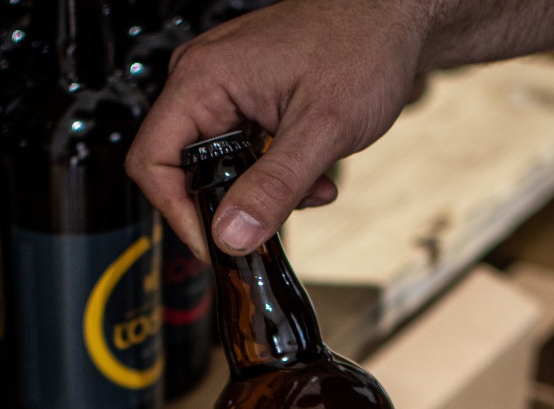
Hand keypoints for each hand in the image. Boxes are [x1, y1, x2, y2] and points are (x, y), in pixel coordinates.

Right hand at [127, 0, 427, 256]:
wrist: (399, 15)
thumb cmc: (366, 42)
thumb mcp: (323, 127)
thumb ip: (274, 187)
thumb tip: (231, 235)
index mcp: (202, 78)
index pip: (154, 161)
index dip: (178, 211)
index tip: (214, 242)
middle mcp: (201, 78)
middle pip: (181, 164)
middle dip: (230, 201)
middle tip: (267, 222)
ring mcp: (222, 85)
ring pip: (216, 160)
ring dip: (258, 188)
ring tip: (307, 189)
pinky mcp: (244, 93)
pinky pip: (239, 145)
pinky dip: (271, 169)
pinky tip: (309, 172)